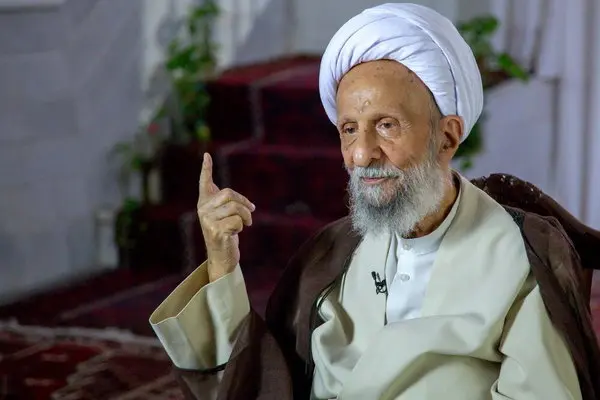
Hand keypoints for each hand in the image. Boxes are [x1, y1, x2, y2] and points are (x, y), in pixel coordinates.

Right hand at [197, 153, 254, 281]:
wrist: (222, 257)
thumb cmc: (225, 234)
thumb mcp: (223, 216)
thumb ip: (224, 204)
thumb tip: (232, 196)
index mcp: (204, 204)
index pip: (204, 182)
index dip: (206, 168)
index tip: (207, 155)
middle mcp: (202, 210)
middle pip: (229, 194)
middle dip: (244, 202)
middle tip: (251, 211)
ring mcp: (208, 221)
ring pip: (235, 208)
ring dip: (246, 216)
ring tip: (246, 223)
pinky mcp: (216, 232)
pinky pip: (237, 221)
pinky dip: (242, 227)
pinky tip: (235, 234)